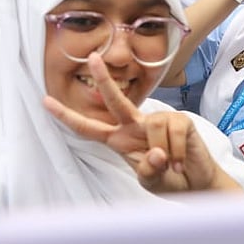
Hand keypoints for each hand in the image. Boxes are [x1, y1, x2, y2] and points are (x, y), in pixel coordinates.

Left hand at [44, 55, 224, 193]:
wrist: (197, 184)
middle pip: (116, 101)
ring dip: (163, 153)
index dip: (68, 117)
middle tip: (93, 58)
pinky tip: (181, 163)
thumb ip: (148, 171)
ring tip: (172, 166)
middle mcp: (136, 125)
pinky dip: (177, 154)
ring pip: (153, 127)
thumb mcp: (150, 182)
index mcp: (120, 140)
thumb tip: (157, 152)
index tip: (46, 101)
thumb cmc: (168, 180)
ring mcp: (160, 120)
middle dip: (104, 80)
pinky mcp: (181, 121)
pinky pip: (173, 134)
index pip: (90, 128)